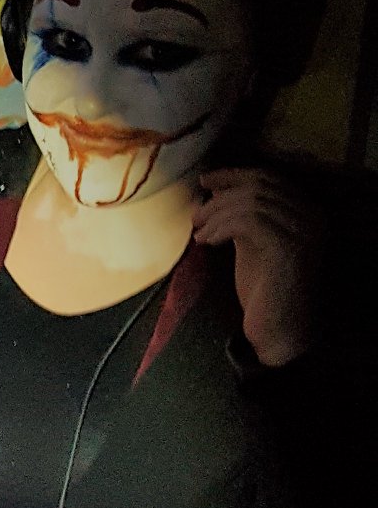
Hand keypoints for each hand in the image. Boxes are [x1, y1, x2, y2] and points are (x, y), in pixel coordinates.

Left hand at [192, 168, 321, 366]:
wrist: (279, 332)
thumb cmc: (264, 294)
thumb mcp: (251, 247)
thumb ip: (241, 220)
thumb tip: (212, 194)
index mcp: (306, 212)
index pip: (269, 179)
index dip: (234, 175)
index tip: (206, 180)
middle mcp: (312, 217)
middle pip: (259, 187)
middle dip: (221, 197)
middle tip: (196, 215)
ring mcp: (304, 231)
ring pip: (252, 202)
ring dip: (217, 214)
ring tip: (198, 233)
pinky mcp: (290, 247)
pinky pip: (249, 221)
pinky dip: (222, 227)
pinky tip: (207, 242)